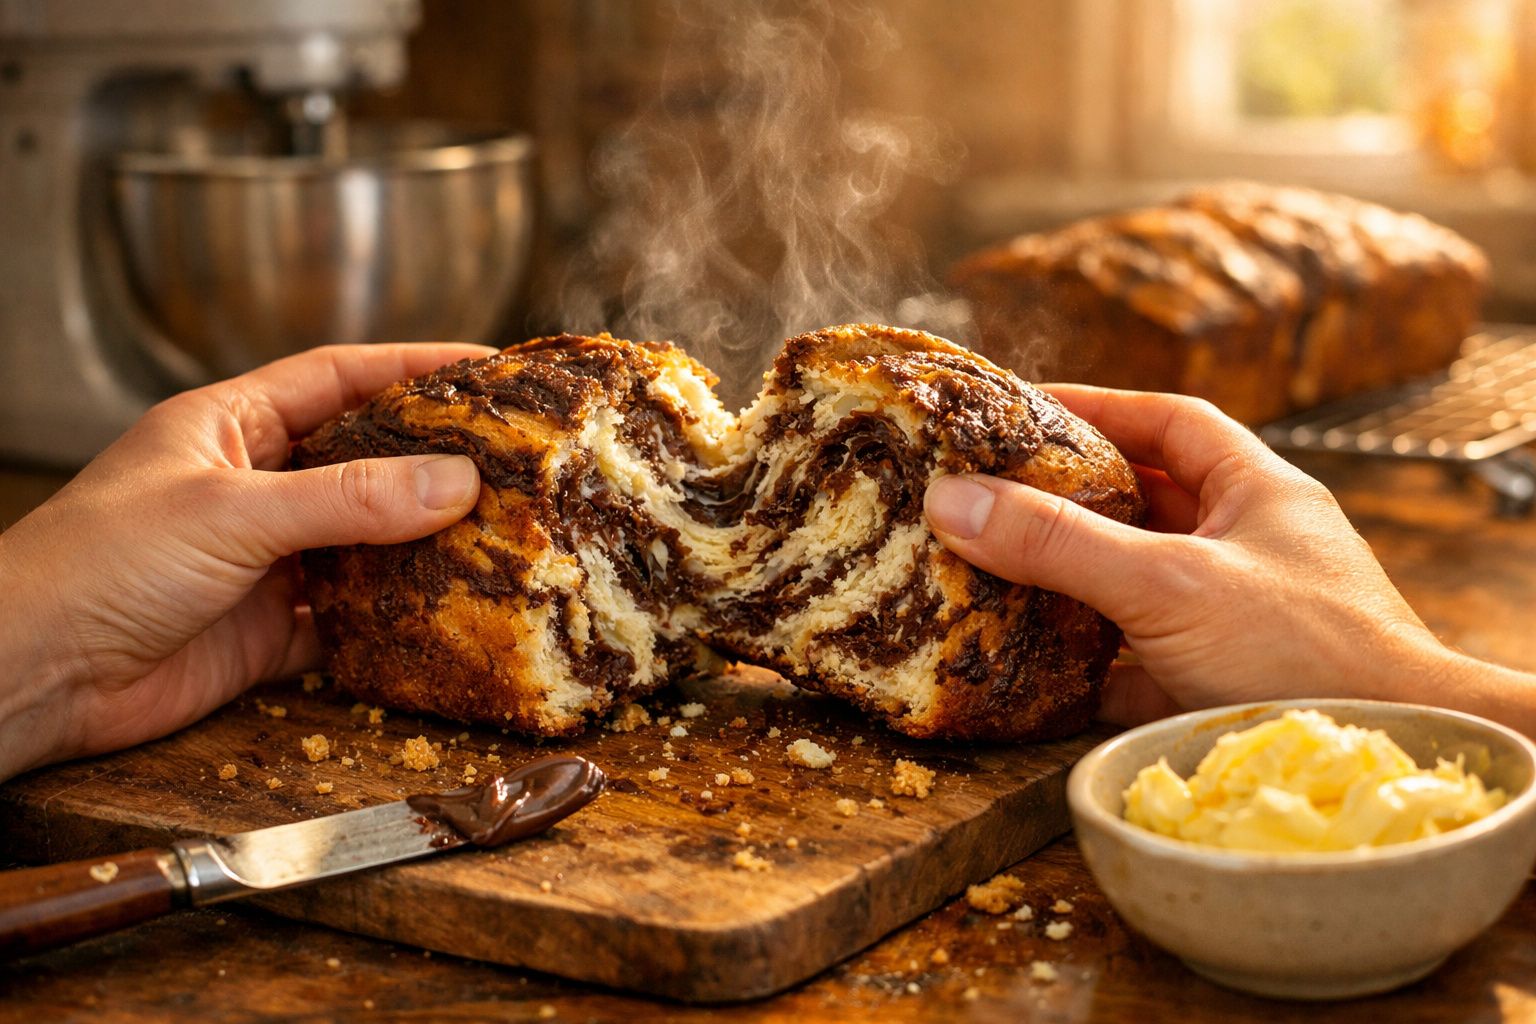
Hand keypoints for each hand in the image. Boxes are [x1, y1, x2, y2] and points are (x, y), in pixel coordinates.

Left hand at [0, 343, 494, 780]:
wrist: (30, 678)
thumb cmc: (96, 566)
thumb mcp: (231, 512)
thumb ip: (348, 499)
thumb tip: (456, 481)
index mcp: (230, 427)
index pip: (340, 377)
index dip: (415, 368)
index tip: (489, 369)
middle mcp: (252, 488)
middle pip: (364, 461)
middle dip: (436, 459)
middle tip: (513, 460)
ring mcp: (263, 562)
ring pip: (364, 542)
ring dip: (422, 544)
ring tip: (499, 538)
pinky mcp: (267, 632)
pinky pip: (349, 619)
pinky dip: (394, 620)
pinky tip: (443, 616)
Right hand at [923, 385, 1535, 732]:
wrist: (1390, 757)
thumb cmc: (1306, 652)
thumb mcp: (1167, 583)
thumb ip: (1060, 542)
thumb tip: (952, 500)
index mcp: (1257, 492)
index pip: (1171, 420)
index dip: (1099, 408)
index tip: (1027, 409)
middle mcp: (1252, 546)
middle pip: (1149, 500)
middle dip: (1074, 497)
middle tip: (996, 493)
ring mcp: (1243, 617)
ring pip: (1143, 583)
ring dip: (1079, 581)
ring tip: (1002, 572)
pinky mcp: (1228, 684)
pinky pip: (1146, 659)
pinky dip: (1097, 662)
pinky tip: (1047, 671)